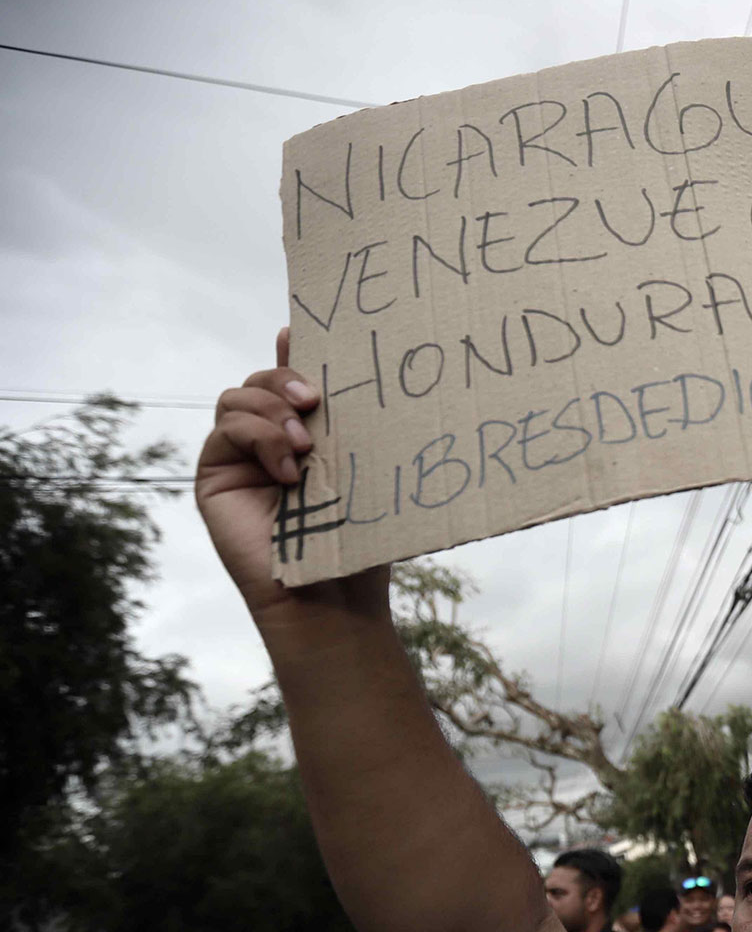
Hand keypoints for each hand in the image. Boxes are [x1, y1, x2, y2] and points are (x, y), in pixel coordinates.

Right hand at [196, 328, 388, 630]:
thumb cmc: (355, 536)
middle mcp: (267, 439)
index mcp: (305, 432)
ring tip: (307, 445)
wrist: (333, 596)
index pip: (291, 378)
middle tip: (315, 399)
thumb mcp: (357, 467)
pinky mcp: (215, 475)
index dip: (293, 353)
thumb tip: (332, 364)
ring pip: (237, 399)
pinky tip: (288, 471)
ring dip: (272, 411)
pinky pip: (225, 431)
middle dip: (284, 380)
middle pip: (259, 381)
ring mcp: (238, 456)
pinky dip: (259, 440)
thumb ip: (342, 418)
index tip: (303, 335)